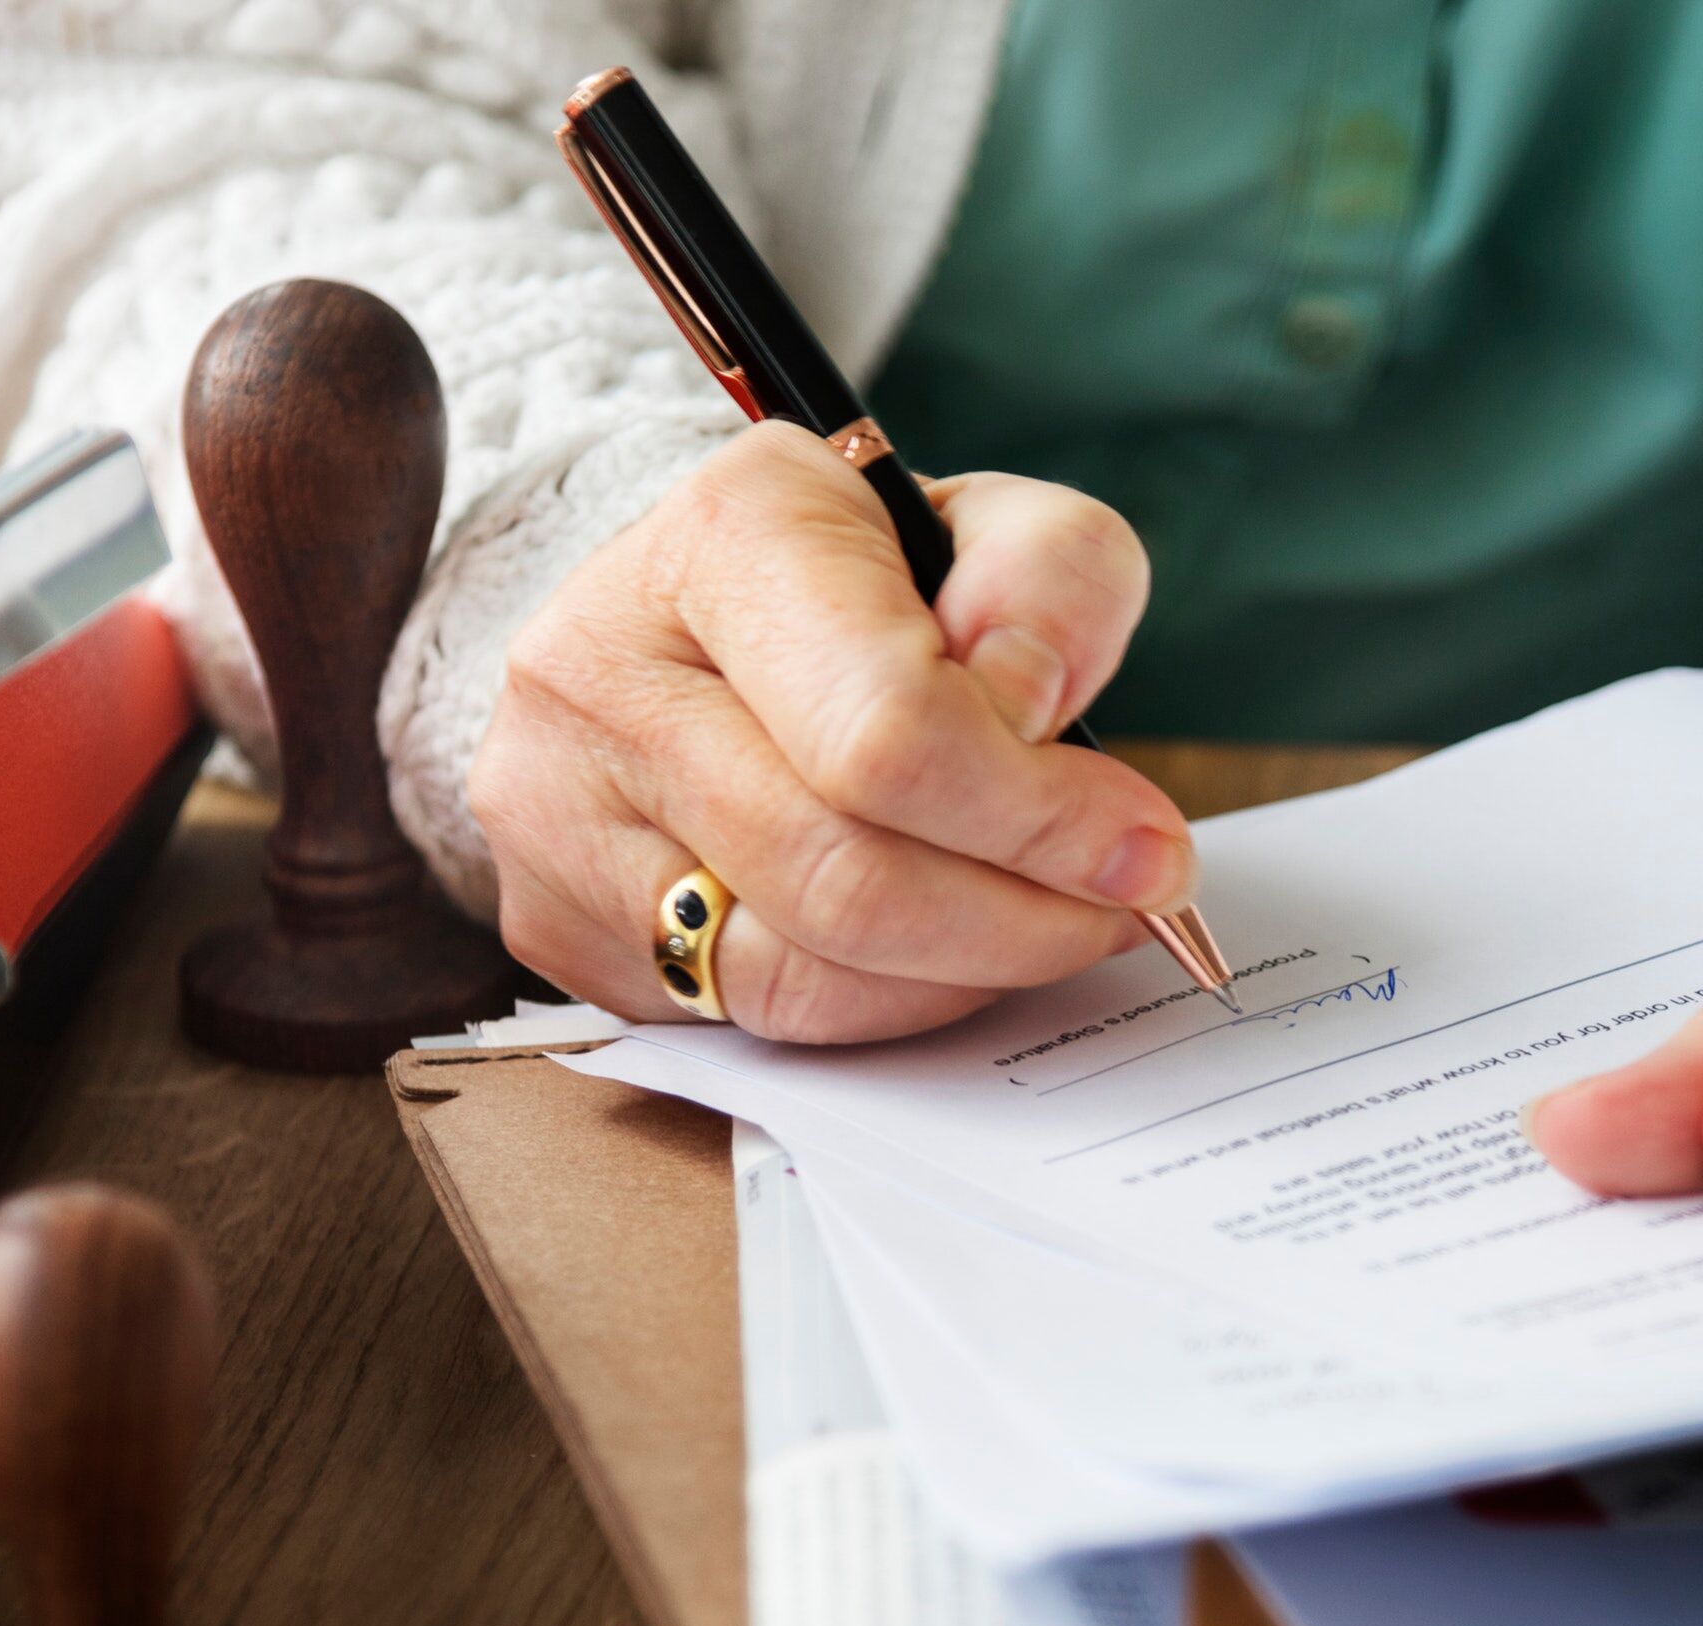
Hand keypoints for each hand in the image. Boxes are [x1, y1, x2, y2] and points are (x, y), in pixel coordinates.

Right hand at [470, 423, 1189, 1039]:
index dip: (1039, 815)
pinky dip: (883, 1003)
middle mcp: (604, 666)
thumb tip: (1031, 706)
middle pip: (848, 874)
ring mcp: (559, 809)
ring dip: (966, 972)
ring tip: (1044, 924)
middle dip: (1024, 914)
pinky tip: (941, 952)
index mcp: (725, 535)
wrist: (681, 623)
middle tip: (1120, 908)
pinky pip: (756, 1018)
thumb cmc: (859, 583)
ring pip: (803, 973)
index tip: (1146, 846)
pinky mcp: (557, 922)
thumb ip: (1051, 580)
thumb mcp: (984, 529)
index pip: (888, 730)